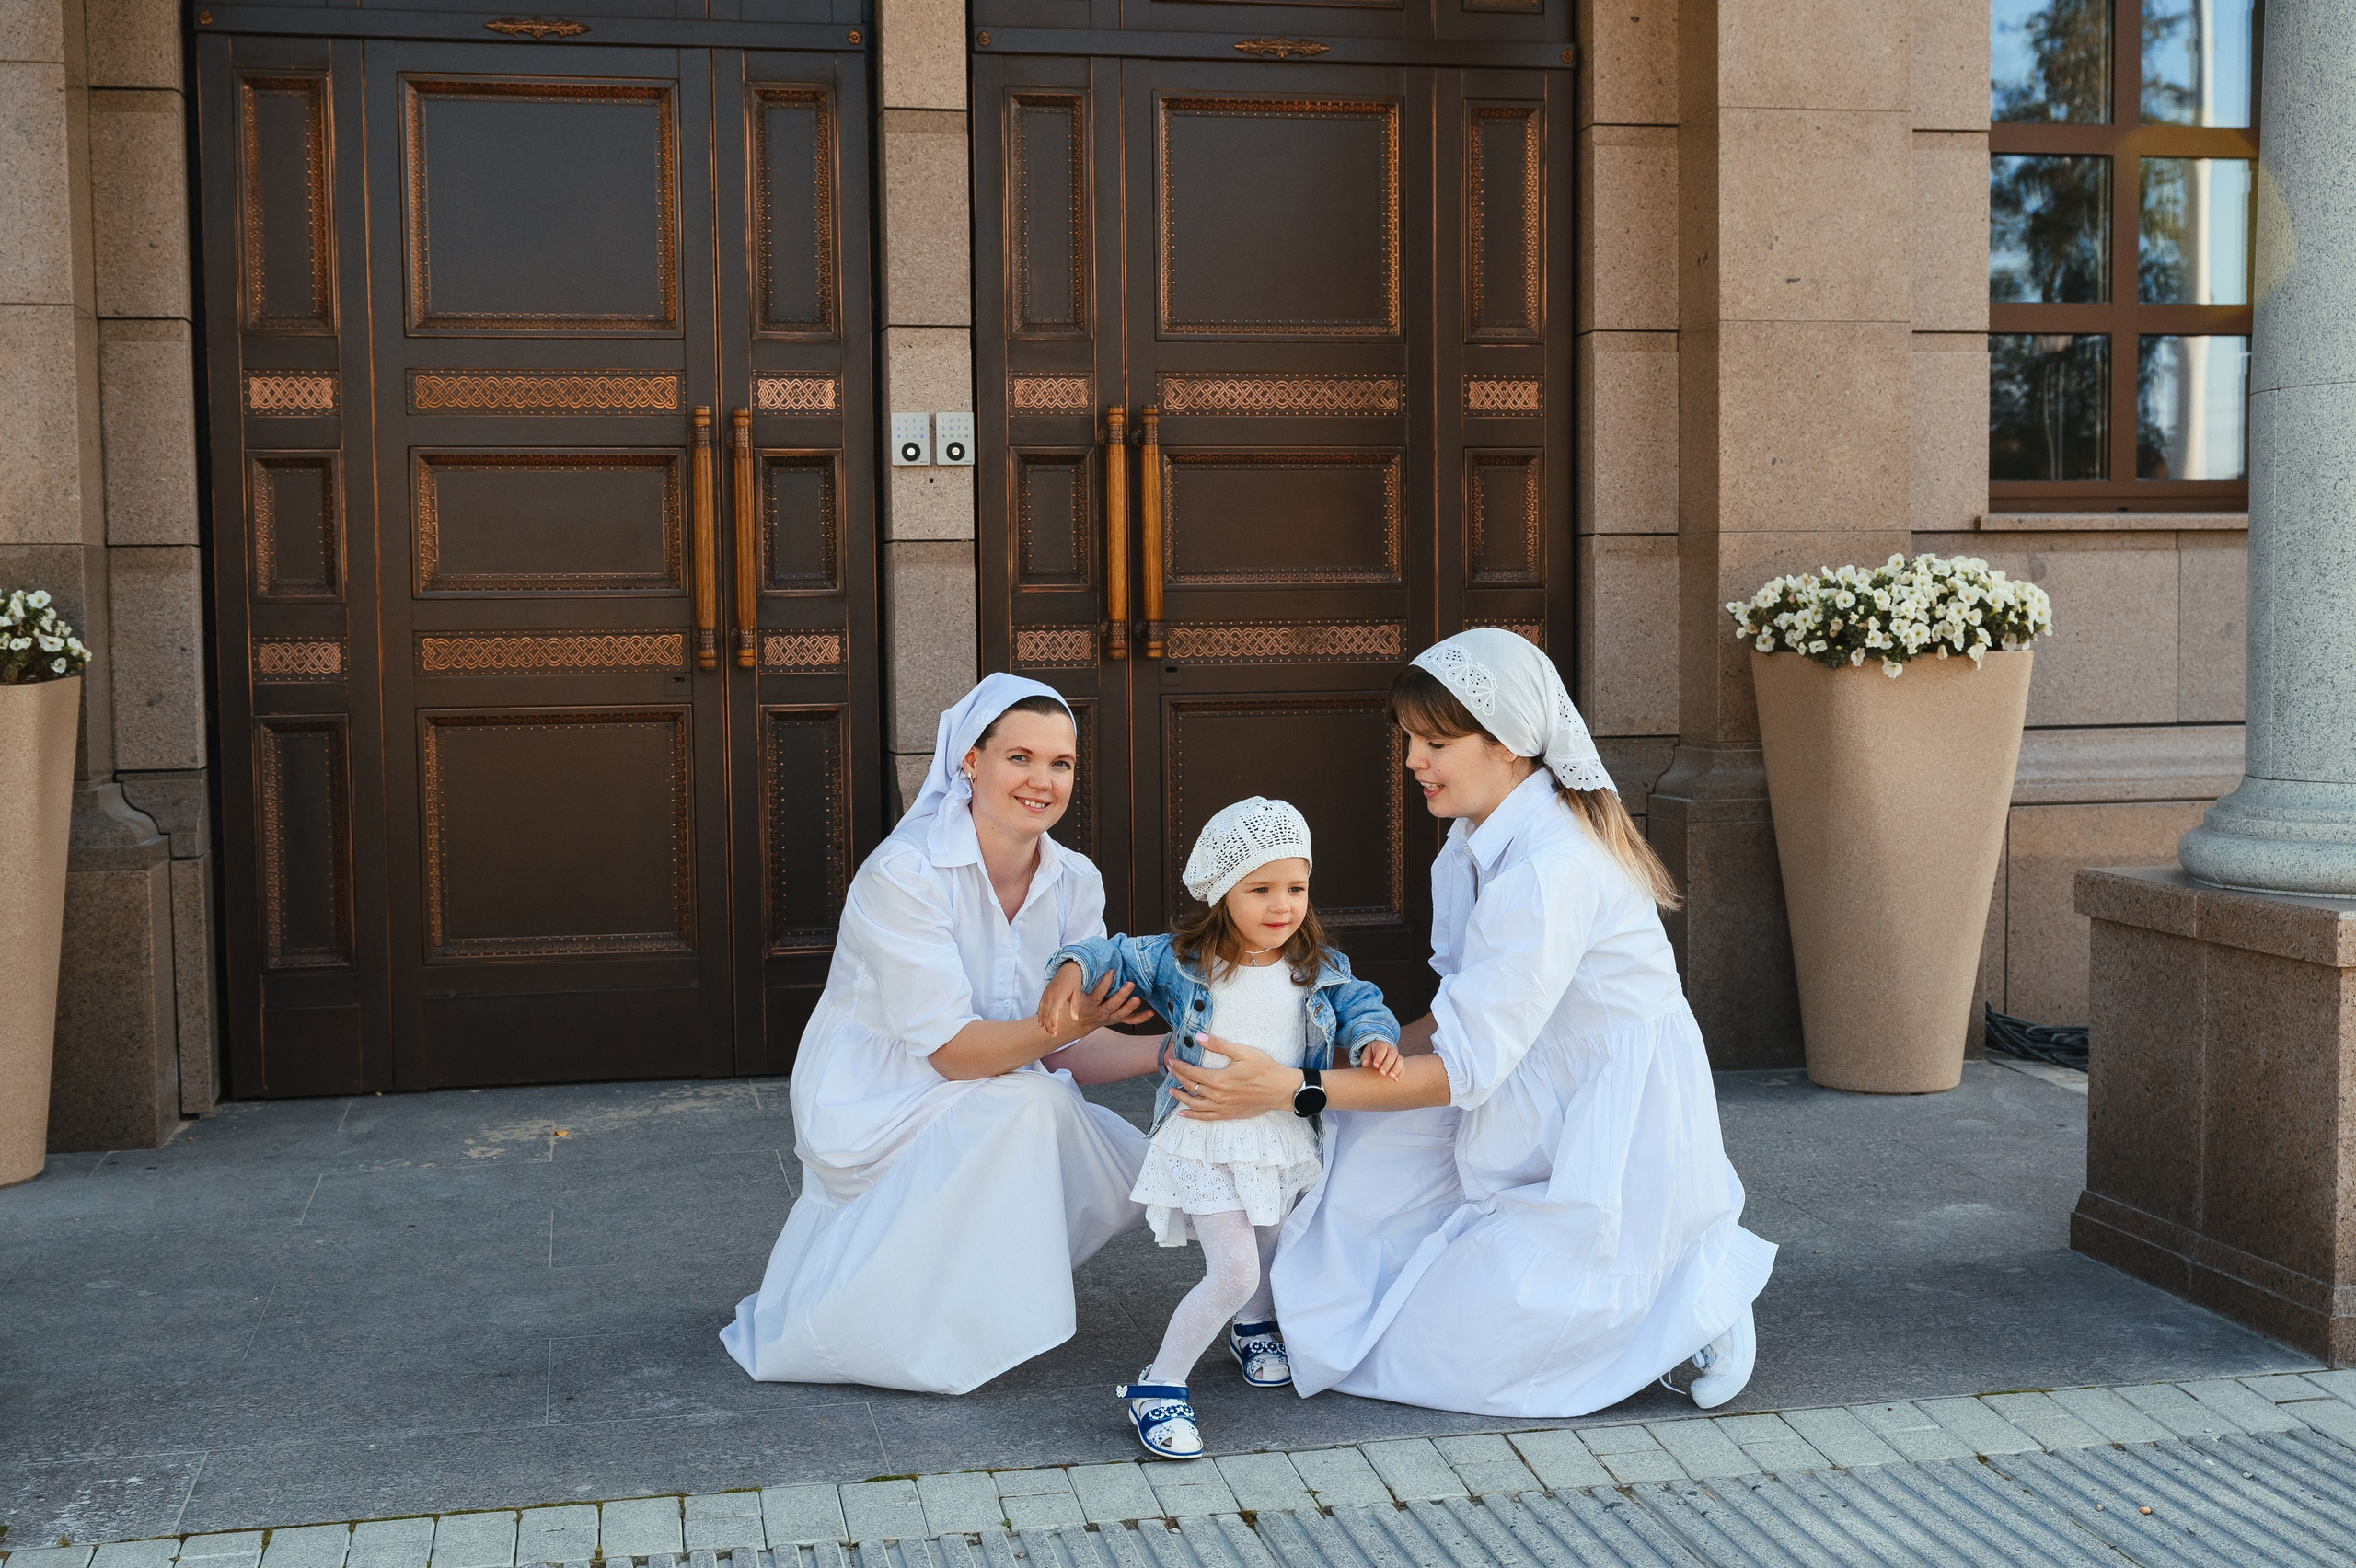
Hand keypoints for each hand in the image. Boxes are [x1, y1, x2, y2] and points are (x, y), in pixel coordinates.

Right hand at [1038, 963, 1148, 1042]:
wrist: (1078, 1021)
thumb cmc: (1080, 999)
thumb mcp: (1078, 990)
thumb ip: (1086, 978)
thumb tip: (1092, 955)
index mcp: (1090, 1003)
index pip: (1097, 994)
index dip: (1104, 984)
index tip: (1111, 972)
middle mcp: (1100, 1011)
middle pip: (1111, 1005)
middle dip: (1121, 996)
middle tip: (1130, 984)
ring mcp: (1109, 1017)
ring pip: (1120, 1014)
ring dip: (1130, 1007)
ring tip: (1138, 999)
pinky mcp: (1117, 1019)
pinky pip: (1130, 1020)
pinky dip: (1141, 1018)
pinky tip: (1151, 1013)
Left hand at [1167, 1035, 1300, 1119]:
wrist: (1280, 1089)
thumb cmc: (1264, 1068)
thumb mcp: (1242, 1052)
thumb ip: (1218, 1045)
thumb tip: (1198, 1037)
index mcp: (1219, 1080)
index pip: (1191, 1073)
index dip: (1179, 1066)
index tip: (1172, 1060)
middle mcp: (1217, 1096)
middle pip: (1191, 1087)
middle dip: (1178, 1077)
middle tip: (1169, 1069)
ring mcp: (1222, 1108)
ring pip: (1194, 1105)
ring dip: (1180, 1097)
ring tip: (1170, 1091)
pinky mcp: (1228, 1114)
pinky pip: (1205, 1117)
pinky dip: (1192, 1116)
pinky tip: (1182, 1114)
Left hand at [1361, 1039, 1404, 1080]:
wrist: (1382, 1049)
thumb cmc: (1373, 1052)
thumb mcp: (1367, 1052)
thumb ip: (1366, 1057)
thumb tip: (1364, 1064)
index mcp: (1382, 1046)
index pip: (1382, 1050)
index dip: (1379, 1058)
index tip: (1375, 1066)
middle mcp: (1391, 1050)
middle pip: (1392, 1056)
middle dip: (1387, 1065)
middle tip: (1382, 1073)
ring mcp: (1397, 1056)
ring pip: (1400, 1061)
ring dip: (1396, 1069)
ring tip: (1391, 1077)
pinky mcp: (1401, 1063)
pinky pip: (1403, 1067)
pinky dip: (1400, 1074)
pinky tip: (1396, 1080)